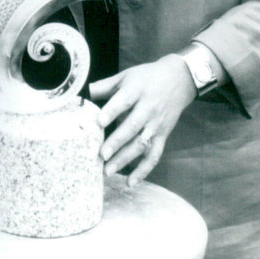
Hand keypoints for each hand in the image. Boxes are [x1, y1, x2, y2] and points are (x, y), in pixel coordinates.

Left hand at [87, 55, 195, 185]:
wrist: (179, 80)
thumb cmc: (147, 77)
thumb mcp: (125, 76)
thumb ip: (103, 86)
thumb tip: (80, 93)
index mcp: (137, 90)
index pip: (124, 102)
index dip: (111, 112)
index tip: (99, 122)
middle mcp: (148, 108)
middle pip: (132, 126)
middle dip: (116, 142)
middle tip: (101, 155)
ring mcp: (156, 124)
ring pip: (142, 144)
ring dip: (125, 159)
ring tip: (108, 171)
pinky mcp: (163, 136)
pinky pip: (155, 155)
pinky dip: (144, 170)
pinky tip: (131, 182)